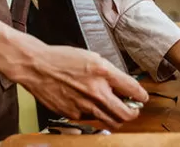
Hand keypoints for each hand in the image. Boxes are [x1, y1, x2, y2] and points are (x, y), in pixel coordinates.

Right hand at [15, 45, 148, 129]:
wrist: (37, 67)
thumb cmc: (62, 59)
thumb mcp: (91, 57)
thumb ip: (108, 73)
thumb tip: (122, 86)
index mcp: (103, 71)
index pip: (133, 89)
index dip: (142, 96)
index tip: (142, 98)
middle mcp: (96, 91)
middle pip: (126, 114)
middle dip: (133, 113)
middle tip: (133, 109)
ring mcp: (85, 105)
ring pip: (110, 122)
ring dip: (117, 118)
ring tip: (115, 111)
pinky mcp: (73, 114)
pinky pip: (91, 119)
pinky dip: (94, 115)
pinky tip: (89, 105)